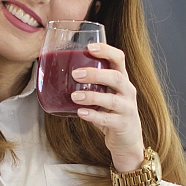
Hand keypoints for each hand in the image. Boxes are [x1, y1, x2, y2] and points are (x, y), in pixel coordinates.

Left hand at [70, 42, 145, 171]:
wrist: (127, 139)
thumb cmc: (110, 112)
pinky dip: (93, 116)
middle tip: (75, 74)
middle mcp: (128, 91)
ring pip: (112, 100)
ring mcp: (127, 109)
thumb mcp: (105, 93)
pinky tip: (80, 113)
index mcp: (122, 80)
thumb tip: (58, 72)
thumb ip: (91, 83)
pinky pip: (107, 120)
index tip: (89, 47)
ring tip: (74, 96)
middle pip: (116, 77)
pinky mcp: (122, 125)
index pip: (119, 59)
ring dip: (92, 96)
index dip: (106, 51)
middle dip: (96, 74)